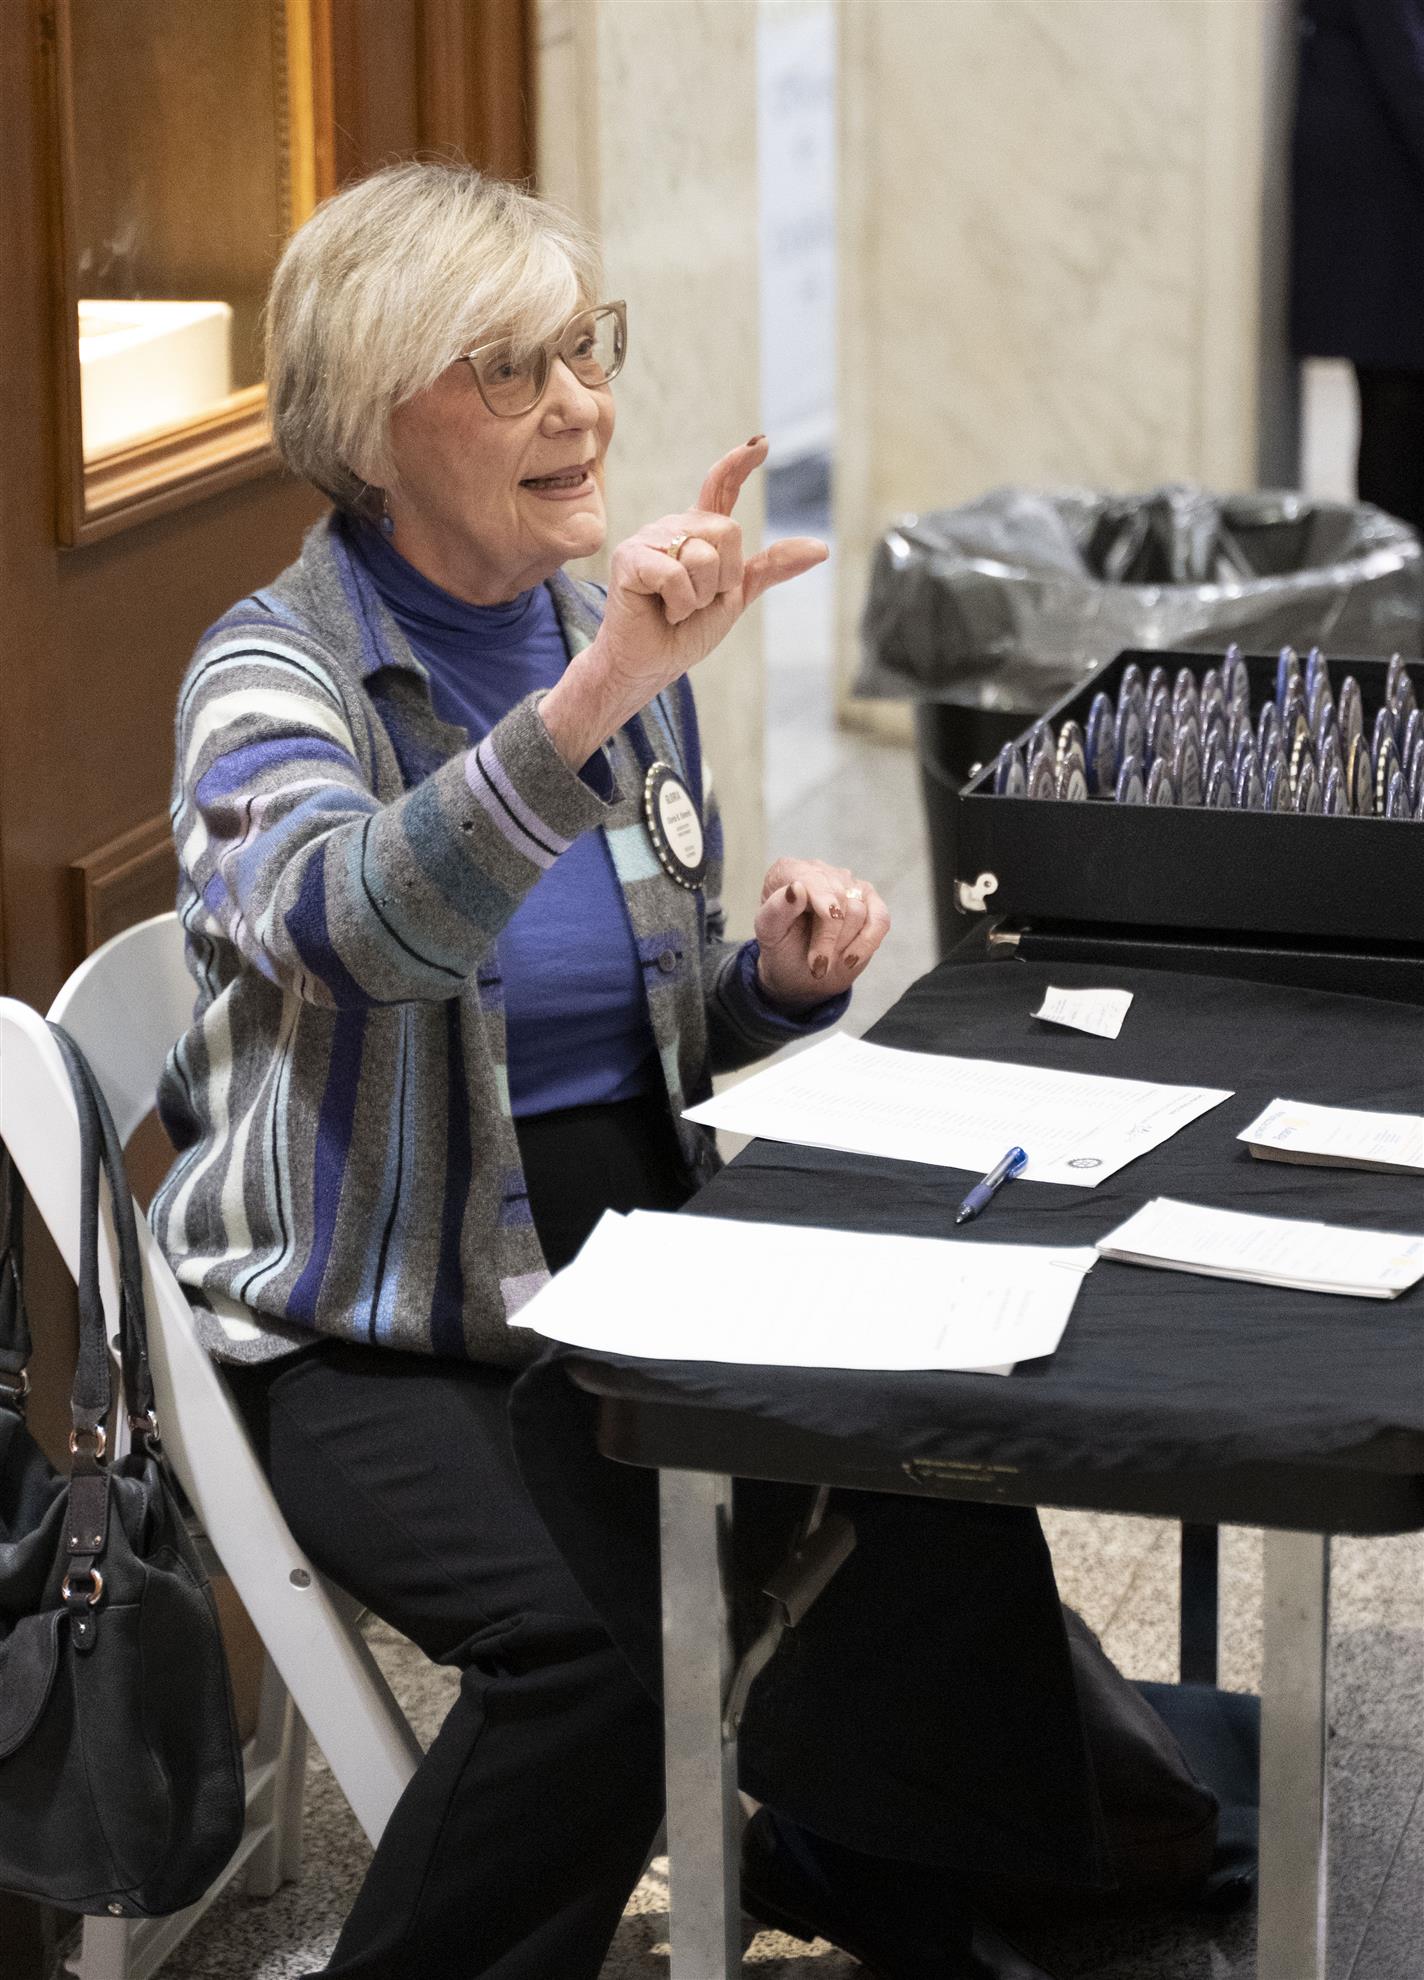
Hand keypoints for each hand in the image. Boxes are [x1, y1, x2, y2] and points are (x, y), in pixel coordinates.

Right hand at [540, 438, 826, 765]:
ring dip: (698, 596)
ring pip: (704, 556)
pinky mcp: (630, 558)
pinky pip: (677, 575)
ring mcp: (649, 538)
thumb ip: (771, 567)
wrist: (649, 664)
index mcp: (698, 532)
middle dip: (721, 579)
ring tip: (674, 606)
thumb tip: (822, 548)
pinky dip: (679, 605)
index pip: (721, 487)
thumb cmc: (685, 631)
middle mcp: (674, 526)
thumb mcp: (735, 596)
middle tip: (694, 600)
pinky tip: (661, 610)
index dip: (740, 463)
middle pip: (727, 532)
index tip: (762, 444)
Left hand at [754, 858, 890, 1008]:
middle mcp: (820, 871)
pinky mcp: (870, 902)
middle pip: (838, 897)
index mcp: (789, 871)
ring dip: (841, 944)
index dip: (823, 902)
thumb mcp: (768, 935)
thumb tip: (796, 887)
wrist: (798, 973)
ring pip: (858, 911)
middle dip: (828, 937)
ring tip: (823, 960)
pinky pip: (880, 919)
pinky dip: (867, 943)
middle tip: (817, 966)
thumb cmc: (780, 948)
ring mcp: (848, 884)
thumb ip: (776, 910)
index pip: (813, 879)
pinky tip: (850, 960)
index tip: (828, 918)